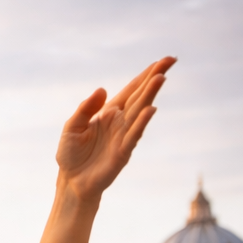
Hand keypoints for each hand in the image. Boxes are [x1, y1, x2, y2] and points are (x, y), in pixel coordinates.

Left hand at [55, 56, 174, 200]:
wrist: (71, 181)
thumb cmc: (71, 154)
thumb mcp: (72, 127)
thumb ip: (85, 109)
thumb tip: (102, 90)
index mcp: (108, 112)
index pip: (131, 90)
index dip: (145, 75)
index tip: (162, 61)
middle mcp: (120, 121)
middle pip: (140, 95)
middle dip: (154, 78)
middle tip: (171, 61)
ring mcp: (123, 135)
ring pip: (140, 111)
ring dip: (150, 94)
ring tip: (160, 78)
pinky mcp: (123, 151)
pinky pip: (134, 134)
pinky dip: (142, 122)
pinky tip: (151, 109)